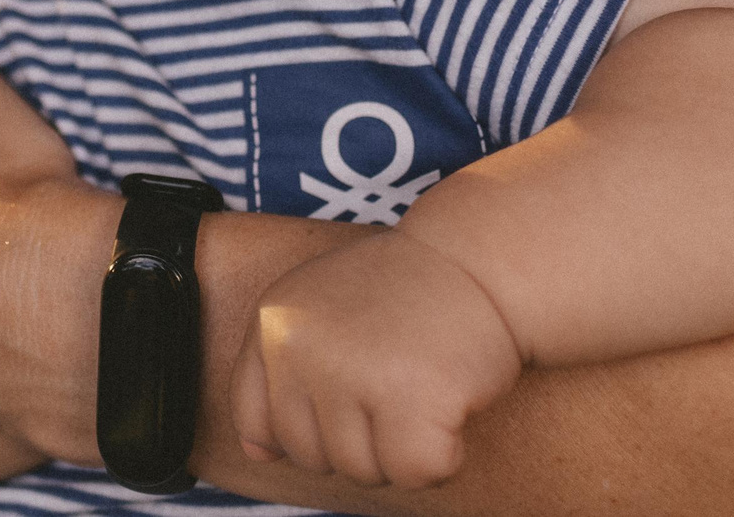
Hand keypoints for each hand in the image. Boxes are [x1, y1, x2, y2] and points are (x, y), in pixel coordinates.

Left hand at [230, 229, 522, 490]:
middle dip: (359, 439)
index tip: (344, 401)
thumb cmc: (403, 290)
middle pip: (311, 456)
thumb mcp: (319, 308)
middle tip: (396, 384)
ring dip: (400, 448)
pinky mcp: (411, 399)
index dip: (304, 429)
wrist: (479, 260)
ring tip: (422, 387)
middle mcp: (299, 345)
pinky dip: (442, 459)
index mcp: (273, 321)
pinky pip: (414, 473)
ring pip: (362, 471)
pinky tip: (451, 408)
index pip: (253, 421)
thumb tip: (258, 454)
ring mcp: (351, 372)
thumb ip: (283, 370)